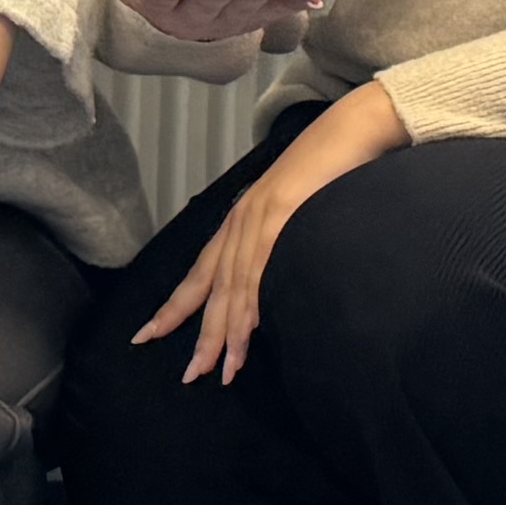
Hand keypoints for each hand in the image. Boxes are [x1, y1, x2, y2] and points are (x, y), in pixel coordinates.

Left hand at [129, 79, 406, 386]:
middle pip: (211, 289)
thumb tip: (280, 282)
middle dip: (199, 335)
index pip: (200, 273)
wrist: (356, 129)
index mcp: (242, 221)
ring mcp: (260, 218)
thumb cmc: (335, 171)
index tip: (150, 335)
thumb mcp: (300, 212)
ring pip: (233, 288)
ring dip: (227, 334)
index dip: (175, 307)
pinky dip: (251, 306)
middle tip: (189, 375)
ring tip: (221, 372)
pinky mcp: (282, 216)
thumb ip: (283, 243)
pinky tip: (245, 334)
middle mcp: (241, 221)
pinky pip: (260, 270)